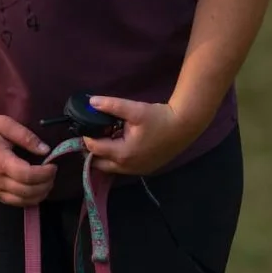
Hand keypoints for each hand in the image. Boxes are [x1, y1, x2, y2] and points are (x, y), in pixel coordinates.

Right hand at [0, 114, 55, 206]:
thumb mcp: (5, 124)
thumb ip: (26, 137)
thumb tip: (46, 150)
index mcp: (0, 162)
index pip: (28, 175)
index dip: (45, 174)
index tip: (53, 165)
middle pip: (27, 192)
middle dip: (45, 185)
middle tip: (53, 174)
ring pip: (20, 201)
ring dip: (38, 195)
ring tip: (47, 183)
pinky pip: (12, 201)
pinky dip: (27, 199)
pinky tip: (35, 190)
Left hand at [83, 96, 197, 176]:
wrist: (184, 126)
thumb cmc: (160, 118)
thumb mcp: (135, 110)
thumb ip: (111, 106)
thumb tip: (91, 102)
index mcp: (122, 153)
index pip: (94, 148)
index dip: (87, 136)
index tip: (87, 126)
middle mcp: (127, 167)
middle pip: (98, 164)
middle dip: (92, 151)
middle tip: (93, 135)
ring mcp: (136, 171)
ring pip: (110, 168)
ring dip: (104, 156)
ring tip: (106, 139)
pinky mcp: (145, 169)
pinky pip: (123, 168)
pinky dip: (116, 159)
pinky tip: (120, 144)